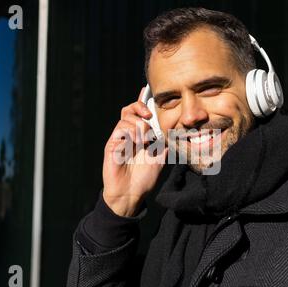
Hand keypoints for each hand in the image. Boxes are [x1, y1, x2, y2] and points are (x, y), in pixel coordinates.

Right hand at [102, 87, 166, 216]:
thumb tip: (175, 132)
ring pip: (125, 118)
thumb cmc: (143, 178)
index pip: (140, 114)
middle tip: (149, 115)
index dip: (143, 101)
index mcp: (139, 135)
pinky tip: (137, 142)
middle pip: (129, 110)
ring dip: (138, 124)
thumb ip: (165, 145)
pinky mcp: (112, 145)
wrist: (131, 194)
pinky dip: (130, 132)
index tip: (147, 91)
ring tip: (145, 139)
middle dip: (140, 107)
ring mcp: (119, 140)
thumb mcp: (160, 159)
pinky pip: (119, 130)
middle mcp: (128, 135)